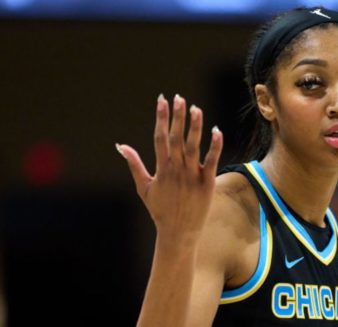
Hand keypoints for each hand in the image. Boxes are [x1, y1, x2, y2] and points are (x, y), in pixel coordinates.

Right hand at [116, 94, 222, 241]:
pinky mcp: (207, 183)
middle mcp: (176, 170)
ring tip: (196, 108)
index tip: (162, 100)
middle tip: (179, 98)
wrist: (178, 233)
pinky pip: (212, 161)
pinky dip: (215, 146)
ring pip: (193, 147)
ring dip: (194, 127)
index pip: (160, 137)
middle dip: (177, 117)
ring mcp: (192, 176)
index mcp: (161, 169)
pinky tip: (217, 130)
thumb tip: (121, 146)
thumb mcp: (144, 187)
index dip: (161, 118)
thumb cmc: (160, 210)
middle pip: (176, 138)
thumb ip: (134, 164)